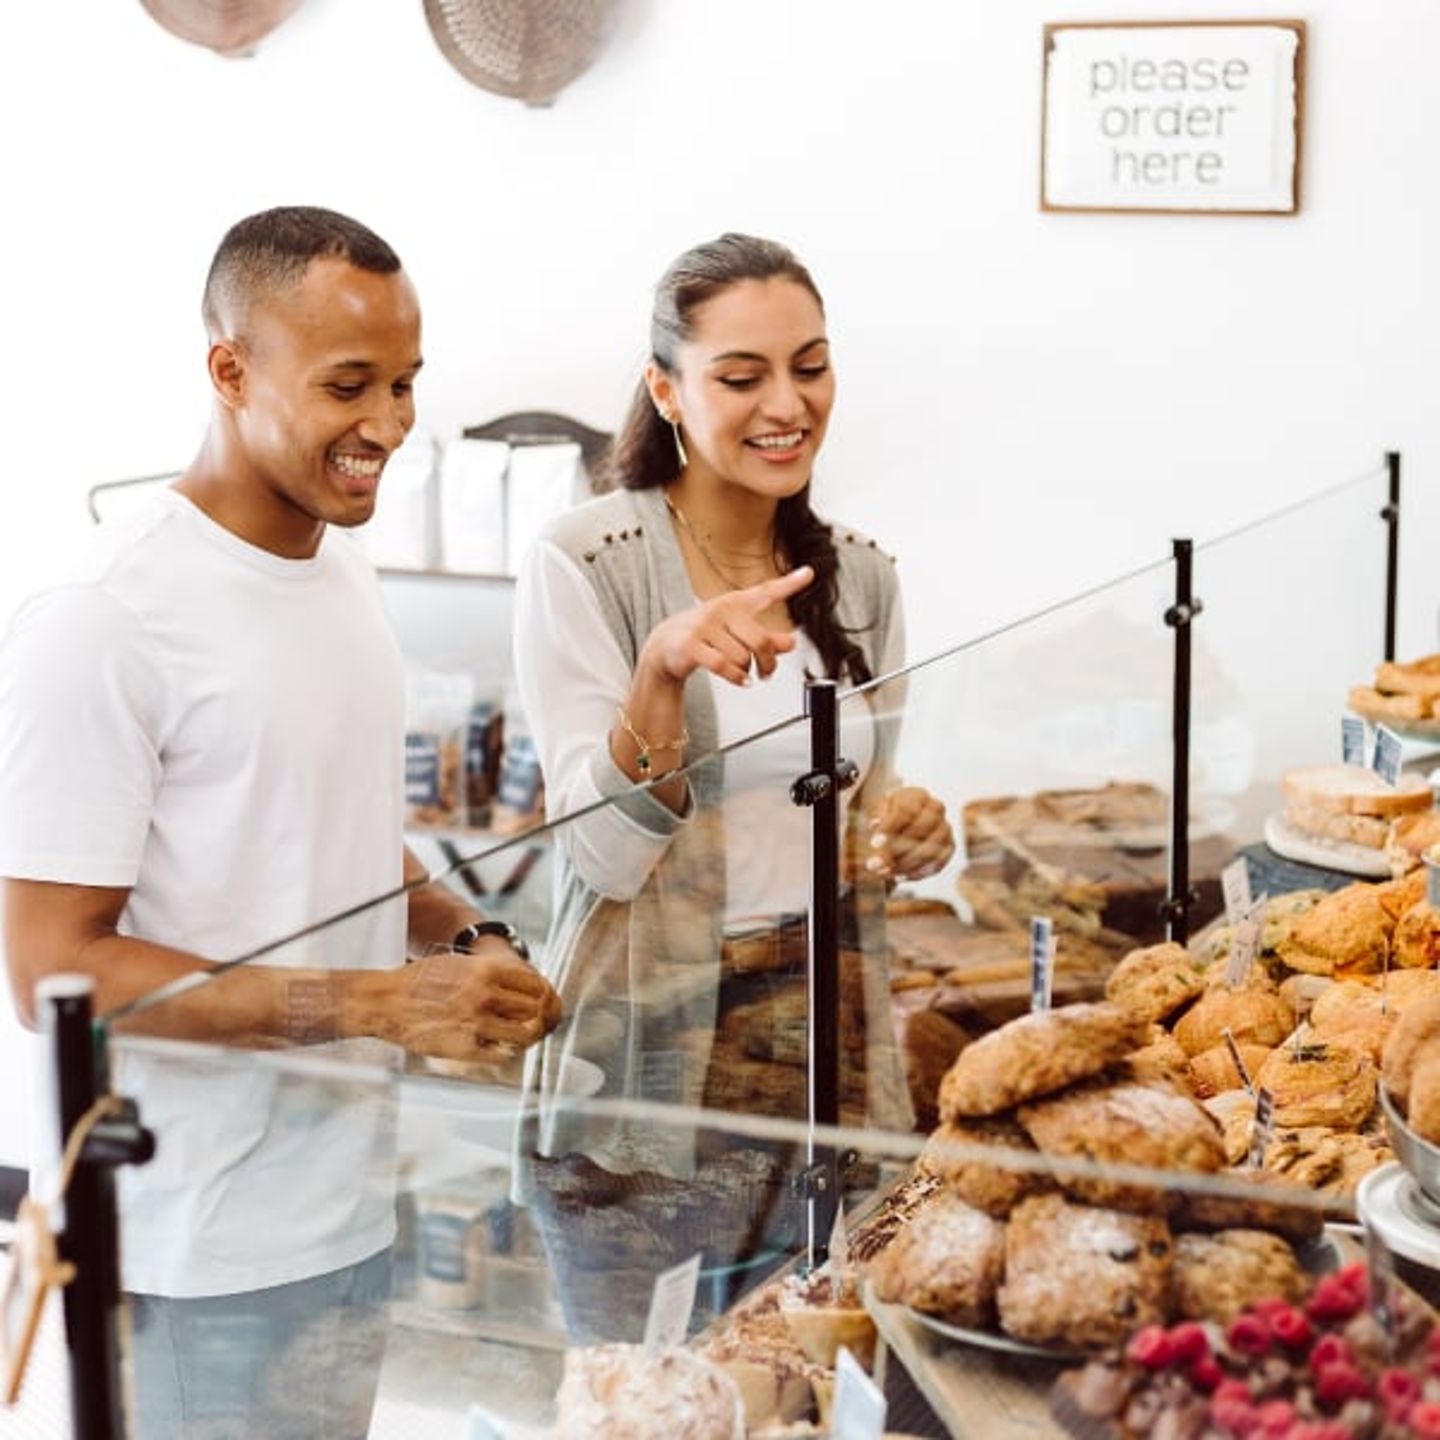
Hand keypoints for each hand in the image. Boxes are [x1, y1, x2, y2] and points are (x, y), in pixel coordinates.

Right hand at [382, 944, 561, 1060]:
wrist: (386, 1000)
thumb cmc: (421, 980)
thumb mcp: (461, 963)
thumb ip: (493, 973)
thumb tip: (526, 984)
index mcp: (486, 969)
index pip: (536, 984)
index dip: (545, 995)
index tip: (545, 1001)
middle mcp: (485, 994)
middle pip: (536, 1009)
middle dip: (543, 1016)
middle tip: (542, 1021)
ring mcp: (476, 1022)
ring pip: (526, 1034)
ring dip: (529, 1035)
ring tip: (523, 1035)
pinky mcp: (465, 1047)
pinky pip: (503, 1054)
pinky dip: (508, 1051)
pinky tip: (502, 1046)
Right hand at [639, 566, 813, 686]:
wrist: (666, 645)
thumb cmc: (706, 635)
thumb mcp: (737, 634)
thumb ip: (767, 639)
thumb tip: (791, 643)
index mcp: (736, 603)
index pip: (766, 592)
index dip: (789, 584)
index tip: (809, 574)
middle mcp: (722, 609)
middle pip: (760, 640)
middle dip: (768, 662)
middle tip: (767, 672)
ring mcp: (705, 626)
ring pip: (742, 656)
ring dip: (746, 670)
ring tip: (743, 672)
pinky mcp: (692, 644)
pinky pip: (723, 665)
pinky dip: (736, 677)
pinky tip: (741, 680)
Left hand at [861, 786, 954, 882]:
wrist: (909, 818)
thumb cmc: (892, 812)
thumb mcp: (882, 808)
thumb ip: (878, 814)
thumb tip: (876, 824)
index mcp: (918, 795)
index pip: (906, 810)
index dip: (890, 828)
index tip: (874, 844)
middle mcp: (937, 809)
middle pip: (921, 830)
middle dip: (896, 851)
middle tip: (875, 864)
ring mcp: (946, 828)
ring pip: (931, 849)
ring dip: (906, 865)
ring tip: (885, 873)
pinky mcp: (950, 846)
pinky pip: (938, 863)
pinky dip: (918, 873)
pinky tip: (901, 877)